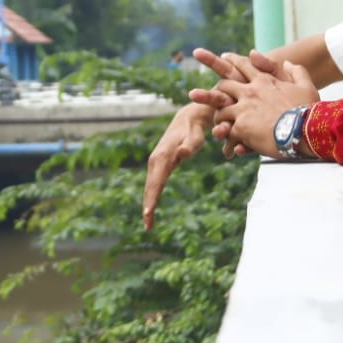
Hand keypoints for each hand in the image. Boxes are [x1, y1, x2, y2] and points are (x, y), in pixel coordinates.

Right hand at [142, 103, 215, 229]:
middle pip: (150, 187)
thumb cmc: (195, 128)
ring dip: (148, 204)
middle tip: (148, 225)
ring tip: (148, 222)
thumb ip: (191, 144)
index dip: (152, 198)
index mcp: (163, 156)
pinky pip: (154, 184)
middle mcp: (156, 160)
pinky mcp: (160, 164)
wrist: (189, 118)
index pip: (156, 181)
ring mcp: (156, 163)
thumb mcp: (195, 135)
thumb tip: (183, 154)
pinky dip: (152, 197)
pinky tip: (151, 209)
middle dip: (148, 206)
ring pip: (150, 186)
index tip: (148, 213)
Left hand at [196, 53, 319, 158]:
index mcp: (264, 81)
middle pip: (224, 85)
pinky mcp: (241, 128)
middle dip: (218, 91)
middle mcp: (250, 92)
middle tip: (211, 96)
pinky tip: (231, 149)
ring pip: (221, 110)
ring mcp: (243, 110)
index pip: (244, 66)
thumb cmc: (308, 109)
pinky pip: (228, 132)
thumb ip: (297, 72)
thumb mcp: (306, 86)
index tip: (224, 57)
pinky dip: (229, 141)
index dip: (232, 61)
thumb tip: (288, 62)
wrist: (305, 130)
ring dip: (220, 118)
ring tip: (220, 128)